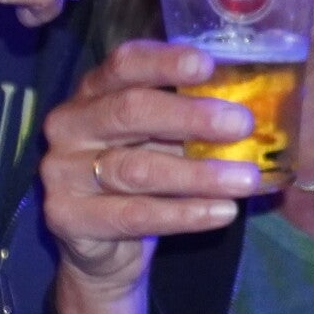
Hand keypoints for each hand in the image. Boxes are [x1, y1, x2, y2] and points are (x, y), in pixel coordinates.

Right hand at [41, 39, 257, 313]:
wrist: (104, 250)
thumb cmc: (142, 179)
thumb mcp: (161, 141)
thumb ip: (187, 120)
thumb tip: (252, 108)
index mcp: (92, 92)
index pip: (124, 64)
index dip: (164, 62)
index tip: (207, 65)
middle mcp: (69, 124)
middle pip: (128, 111)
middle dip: (190, 117)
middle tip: (241, 124)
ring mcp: (61, 171)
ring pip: (136, 168)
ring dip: (198, 174)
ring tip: (245, 179)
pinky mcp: (66, 215)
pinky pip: (134, 214)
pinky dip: (184, 214)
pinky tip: (222, 212)